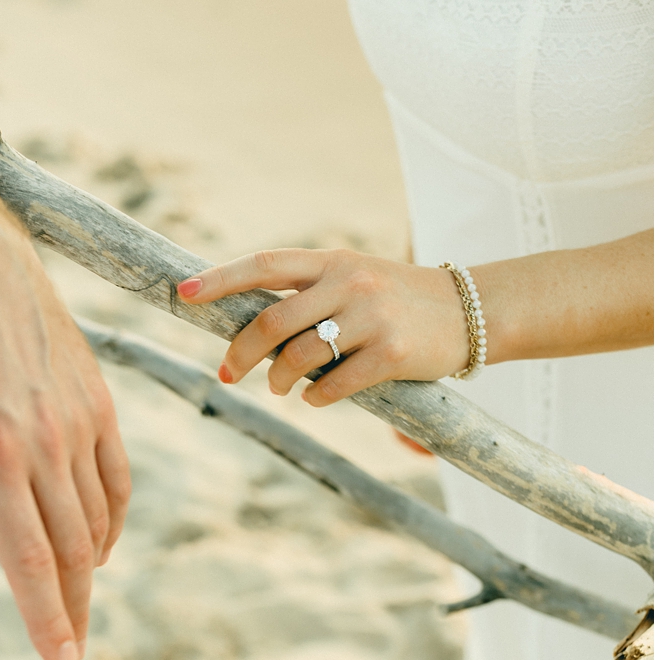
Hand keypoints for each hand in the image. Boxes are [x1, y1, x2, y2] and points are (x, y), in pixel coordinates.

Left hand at [0, 209, 131, 659]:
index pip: (27, 558)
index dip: (45, 617)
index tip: (60, 659)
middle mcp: (43, 443)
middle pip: (69, 553)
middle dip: (71, 611)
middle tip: (70, 653)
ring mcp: (78, 423)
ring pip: (96, 522)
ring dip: (86, 573)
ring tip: (72, 608)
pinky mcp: (100, 405)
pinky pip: (116, 483)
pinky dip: (107, 525)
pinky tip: (92, 549)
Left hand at [181, 249, 473, 406]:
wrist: (475, 310)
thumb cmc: (397, 301)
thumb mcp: (354, 280)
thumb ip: (307, 296)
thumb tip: (245, 330)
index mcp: (333, 261)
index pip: (264, 264)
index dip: (220, 279)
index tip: (182, 292)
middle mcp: (351, 283)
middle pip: (270, 322)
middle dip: (240, 354)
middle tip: (228, 374)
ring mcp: (373, 318)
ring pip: (297, 358)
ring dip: (278, 381)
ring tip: (281, 387)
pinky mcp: (393, 353)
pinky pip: (332, 386)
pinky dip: (314, 398)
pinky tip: (316, 397)